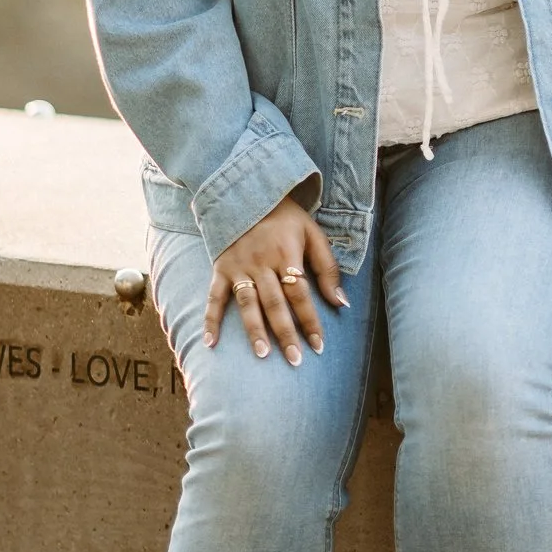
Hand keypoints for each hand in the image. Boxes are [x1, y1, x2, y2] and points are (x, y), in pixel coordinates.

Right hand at [205, 194, 345, 364]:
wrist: (248, 191)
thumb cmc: (286, 218)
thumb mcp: (313, 233)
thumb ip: (327, 267)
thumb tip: (341, 303)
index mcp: (287, 255)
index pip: (301, 295)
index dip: (311, 321)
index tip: (319, 346)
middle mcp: (262, 264)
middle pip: (275, 304)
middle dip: (286, 333)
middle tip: (294, 360)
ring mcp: (239, 267)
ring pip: (247, 304)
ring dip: (254, 330)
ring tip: (262, 354)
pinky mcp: (220, 268)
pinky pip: (214, 297)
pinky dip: (210, 319)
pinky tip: (210, 342)